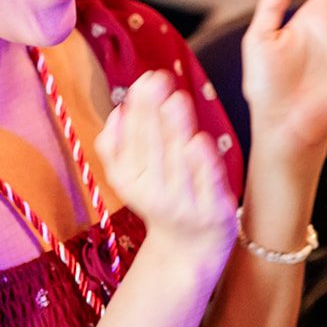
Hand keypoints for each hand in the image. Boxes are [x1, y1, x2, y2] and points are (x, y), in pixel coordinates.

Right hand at [95, 71, 237, 269]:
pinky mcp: (212, 212)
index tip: (145, 79)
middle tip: (159, 80)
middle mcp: (152, 194)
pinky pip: (206, 184)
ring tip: (177, 99)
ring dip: (176, 130)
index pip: (129, 139)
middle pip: (152, 147)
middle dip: (153, 112)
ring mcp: (183, 205)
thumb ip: (115, 146)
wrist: (189, 247)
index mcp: (127, 182)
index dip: (137, 108)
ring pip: (177, 162)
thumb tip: (116, 114)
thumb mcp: (129, 177)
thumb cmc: (160, 197)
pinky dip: (202, 165)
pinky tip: (199, 141)